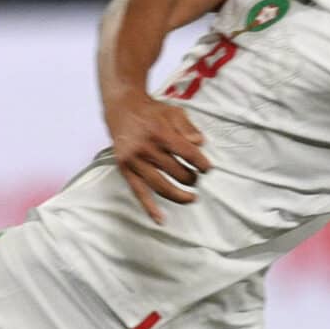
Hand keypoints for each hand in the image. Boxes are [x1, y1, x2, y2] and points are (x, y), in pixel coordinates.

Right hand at [106, 88, 209, 222]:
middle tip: (196, 179)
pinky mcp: (125, 169)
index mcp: (161, 133)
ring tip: (191, 197)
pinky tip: (160, 220)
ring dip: (179, 195)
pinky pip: (139, 192)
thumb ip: (188, 128)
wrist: (122, 108)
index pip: (188, 154)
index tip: (207, 169)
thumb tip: (201, 143)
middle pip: (176, 172)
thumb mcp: (173, 112)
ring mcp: (135, 161)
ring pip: (161, 186)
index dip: (201, 164)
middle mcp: (147, 148)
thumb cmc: (151, 111)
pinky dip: (150, 208)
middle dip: (191, 178)